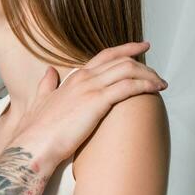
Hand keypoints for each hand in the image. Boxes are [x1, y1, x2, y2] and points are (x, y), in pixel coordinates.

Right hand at [12, 42, 166, 174]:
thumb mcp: (39, 102)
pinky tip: (155, 89)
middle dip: (142, 62)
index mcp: (73, 79)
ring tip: (161, 83)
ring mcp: (90, 88)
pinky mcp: (97, 102)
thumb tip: (49, 72)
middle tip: (157, 70)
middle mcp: (83, 78)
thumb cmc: (36, 132)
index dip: (124, 50)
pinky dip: (145, 85)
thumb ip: (46, 85)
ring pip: (127, 70)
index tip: (140, 48)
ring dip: (148, 75)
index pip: (104, 57)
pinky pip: (128, 87)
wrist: (33, 146)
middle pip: (120, 60)